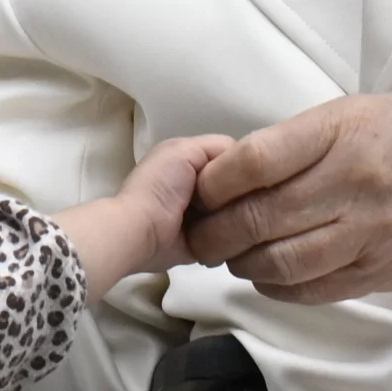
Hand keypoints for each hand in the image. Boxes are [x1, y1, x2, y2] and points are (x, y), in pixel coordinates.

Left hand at [56, 133, 231, 291]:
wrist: (141, 232)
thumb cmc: (160, 187)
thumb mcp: (184, 150)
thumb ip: (217, 146)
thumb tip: (245, 156)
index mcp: (190, 163)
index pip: (233, 160)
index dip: (243, 164)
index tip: (250, 173)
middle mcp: (199, 189)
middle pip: (237, 186)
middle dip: (243, 191)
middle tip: (248, 199)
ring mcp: (203, 218)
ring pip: (239, 211)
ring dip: (241, 214)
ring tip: (246, 218)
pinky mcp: (206, 244)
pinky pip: (233, 237)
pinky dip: (238, 236)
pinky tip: (243, 236)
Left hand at [187, 83, 391, 303]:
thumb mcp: (368, 108)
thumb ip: (308, 138)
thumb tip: (245, 166)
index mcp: (346, 131)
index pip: (256, 161)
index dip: (214, 182)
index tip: (198, 188)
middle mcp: (355, 184)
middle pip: (259, 220)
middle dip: (214, 233)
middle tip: (197, 234)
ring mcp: (372, 233)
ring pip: (281, 264)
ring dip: (242, 265)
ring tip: (229, 256)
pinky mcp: (386, 271)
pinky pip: (316, 290)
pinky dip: (280, 288)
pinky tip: (267, 277)